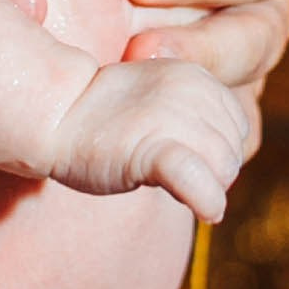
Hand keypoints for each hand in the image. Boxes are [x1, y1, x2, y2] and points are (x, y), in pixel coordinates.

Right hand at [47, 56, 252, 222]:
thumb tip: (227, 164)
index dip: (215, 151)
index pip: (236, 128)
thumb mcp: (159, 100)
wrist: (52, 114)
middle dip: (211, 174)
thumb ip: (194, 117)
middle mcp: (191, 92)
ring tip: (164, 183)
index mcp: (195, 76)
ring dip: (205, 189)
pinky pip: (198, 179)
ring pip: (222, 169)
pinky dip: (207, 200)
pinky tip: (207, 212)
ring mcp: (173, 118)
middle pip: (232, 153)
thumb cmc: (100, 117)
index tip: (180, 156)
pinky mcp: (153, 149)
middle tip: (170, 175)